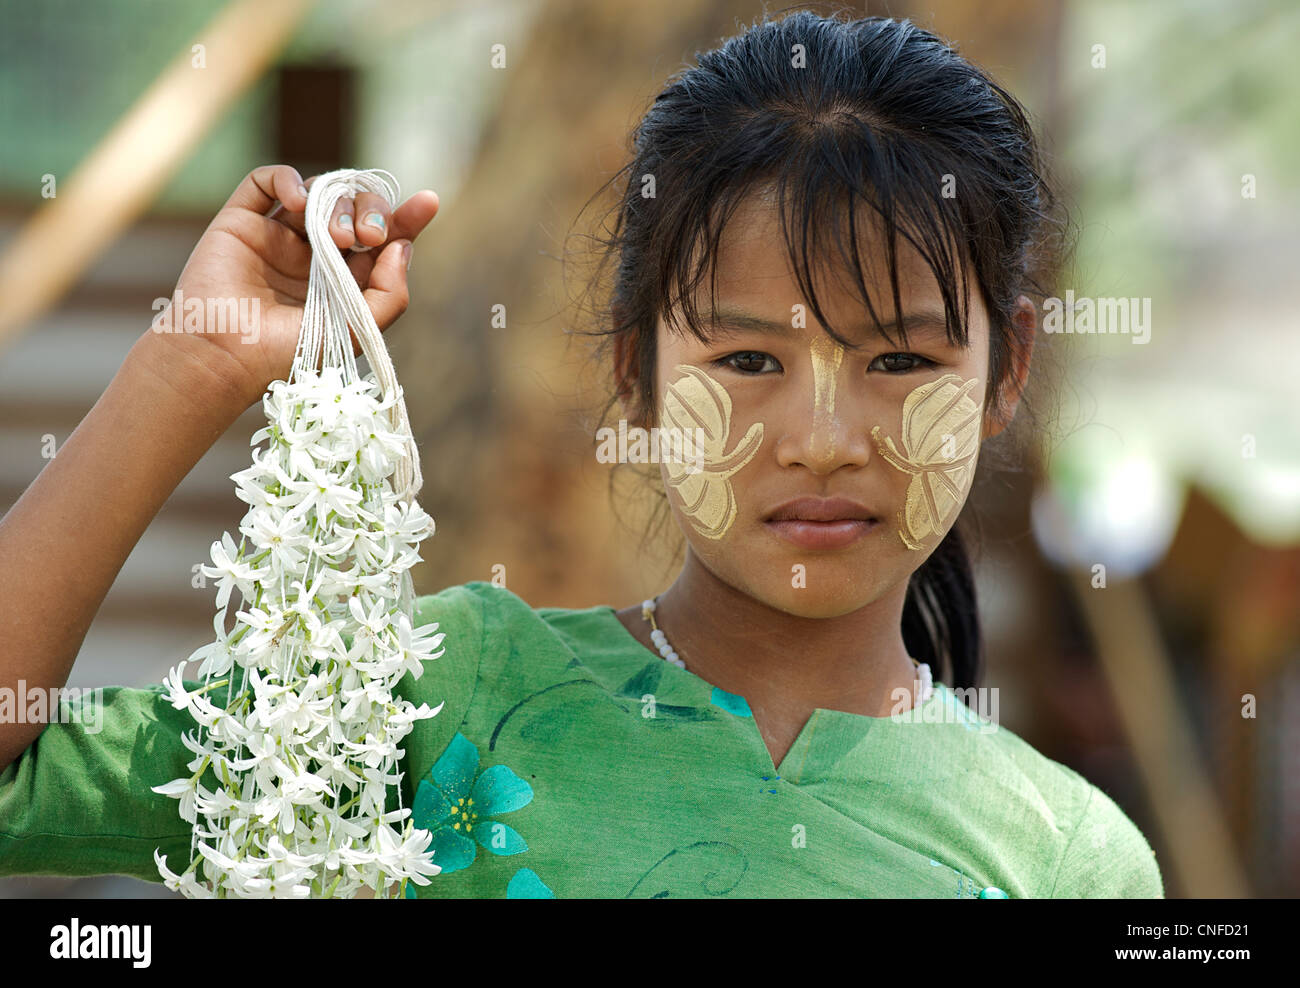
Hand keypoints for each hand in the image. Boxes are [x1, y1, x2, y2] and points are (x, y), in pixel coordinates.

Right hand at [149, 163, 438, 408]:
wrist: (222, 356)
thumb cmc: (288, 354)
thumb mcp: (357, 332)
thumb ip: (391, 294)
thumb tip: (404, 246)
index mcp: (345, 282)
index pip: (383, 240)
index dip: (407, 218)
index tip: (428, 203)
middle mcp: (314, 256)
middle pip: (356, 210)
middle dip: (372, 213)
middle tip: (368, 237)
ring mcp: (278, 237)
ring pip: (319, 193)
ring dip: (337, 203)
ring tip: (334, 236)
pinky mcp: (241, 222)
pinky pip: (266, 182)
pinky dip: (288, 180)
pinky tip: (299, 202)